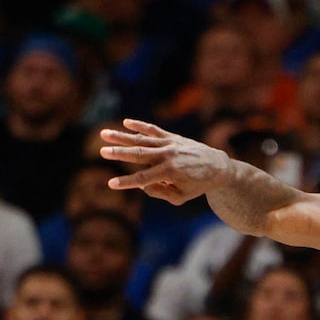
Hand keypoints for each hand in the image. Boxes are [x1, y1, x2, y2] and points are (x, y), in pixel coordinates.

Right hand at [100, 120, 230, 204]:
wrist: (217, 166)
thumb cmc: (197, 185)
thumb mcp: (180, 197)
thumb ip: (160, 192)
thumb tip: (142, 185)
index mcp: (170, 173)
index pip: (143, 178)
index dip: (126, 182)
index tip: (111, 184)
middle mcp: (168, 156)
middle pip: (139, 154)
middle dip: (119, 153)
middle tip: (102, 151)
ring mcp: (170, 144)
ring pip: (142, 140)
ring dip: (122, 136)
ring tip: (104, 134)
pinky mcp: (172, 137)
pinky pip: (153, 130)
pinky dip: (140, 126)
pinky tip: (125, 122)